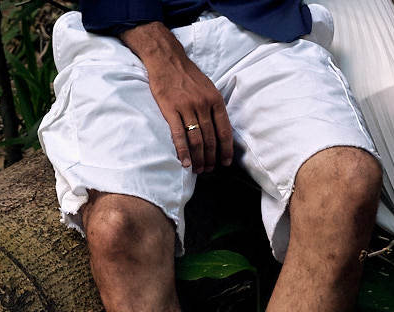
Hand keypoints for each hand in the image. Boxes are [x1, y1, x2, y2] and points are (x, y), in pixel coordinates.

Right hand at [121, 23, 232, 172]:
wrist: (167, 60)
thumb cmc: (188, 76)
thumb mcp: (208, 87)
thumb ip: (214, 107)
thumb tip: (219, 129)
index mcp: (215, 100)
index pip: (224, 130)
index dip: (226, 149)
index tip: (225, 163)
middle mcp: (203, 104)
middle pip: (210, 139)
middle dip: (211, 158)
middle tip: (208, 170)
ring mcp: (187, 107)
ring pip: (196, 140)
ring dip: (198, 158)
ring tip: (198, 169)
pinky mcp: (170, 109)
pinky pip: (179, 135)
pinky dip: (183, 151)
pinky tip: (185, 162)